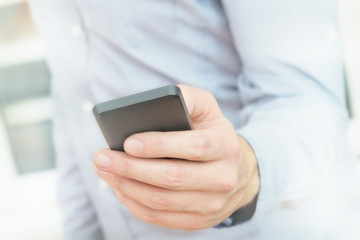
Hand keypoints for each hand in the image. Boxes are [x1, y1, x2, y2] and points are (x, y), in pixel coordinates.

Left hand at [93, 84, 259, 229]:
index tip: (128, 142)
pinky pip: (159, 217)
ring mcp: (211, 204)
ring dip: (126, 187)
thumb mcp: (207, 109)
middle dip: (131, 168)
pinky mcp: (198, 221)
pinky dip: (134, 203)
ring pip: (161, 201)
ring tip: (104, 171)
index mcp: (225, 146)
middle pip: (172, 178)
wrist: (239, 173)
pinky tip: (119, 188)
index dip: (160, 146)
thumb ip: (187, 98)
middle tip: (101, 157)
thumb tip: (156, 100)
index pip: (194, 147)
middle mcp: (223, 178)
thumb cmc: (213, 135)